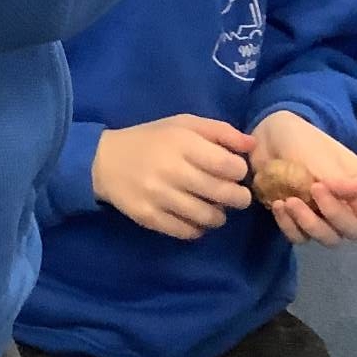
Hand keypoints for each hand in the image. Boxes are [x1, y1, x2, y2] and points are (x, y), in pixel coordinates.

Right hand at [92, 115, 253, 239]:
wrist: (104, 161)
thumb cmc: (150, 139)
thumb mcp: (182, 124)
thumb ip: (219, 131)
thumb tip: (252, 145)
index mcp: (181, 143)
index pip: (230, 166)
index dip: (240, 170)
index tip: (233, 171)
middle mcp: (171, 170)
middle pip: (224, 194)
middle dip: (238, 197)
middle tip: (234, 195)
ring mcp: (159, 197)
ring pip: (209, 218)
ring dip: (219, 215)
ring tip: (212, 206)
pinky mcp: (150, 218)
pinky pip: (188, 232)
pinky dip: (198, 228)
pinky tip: (193, 217)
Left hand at [251, 111, 356, 247]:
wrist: (268, 138)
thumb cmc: (303, 143)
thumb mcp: (324, 161)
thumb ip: (342, 182)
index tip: (336, 186)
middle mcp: (345, 207)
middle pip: (352, 230)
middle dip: (335, 214)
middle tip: (315, 189)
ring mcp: (322, 216)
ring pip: (328, 238)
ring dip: (309, 223)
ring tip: (289, 201)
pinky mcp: (299, 222)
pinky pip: (300, 237)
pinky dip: (289, 226)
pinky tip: (277, 206)